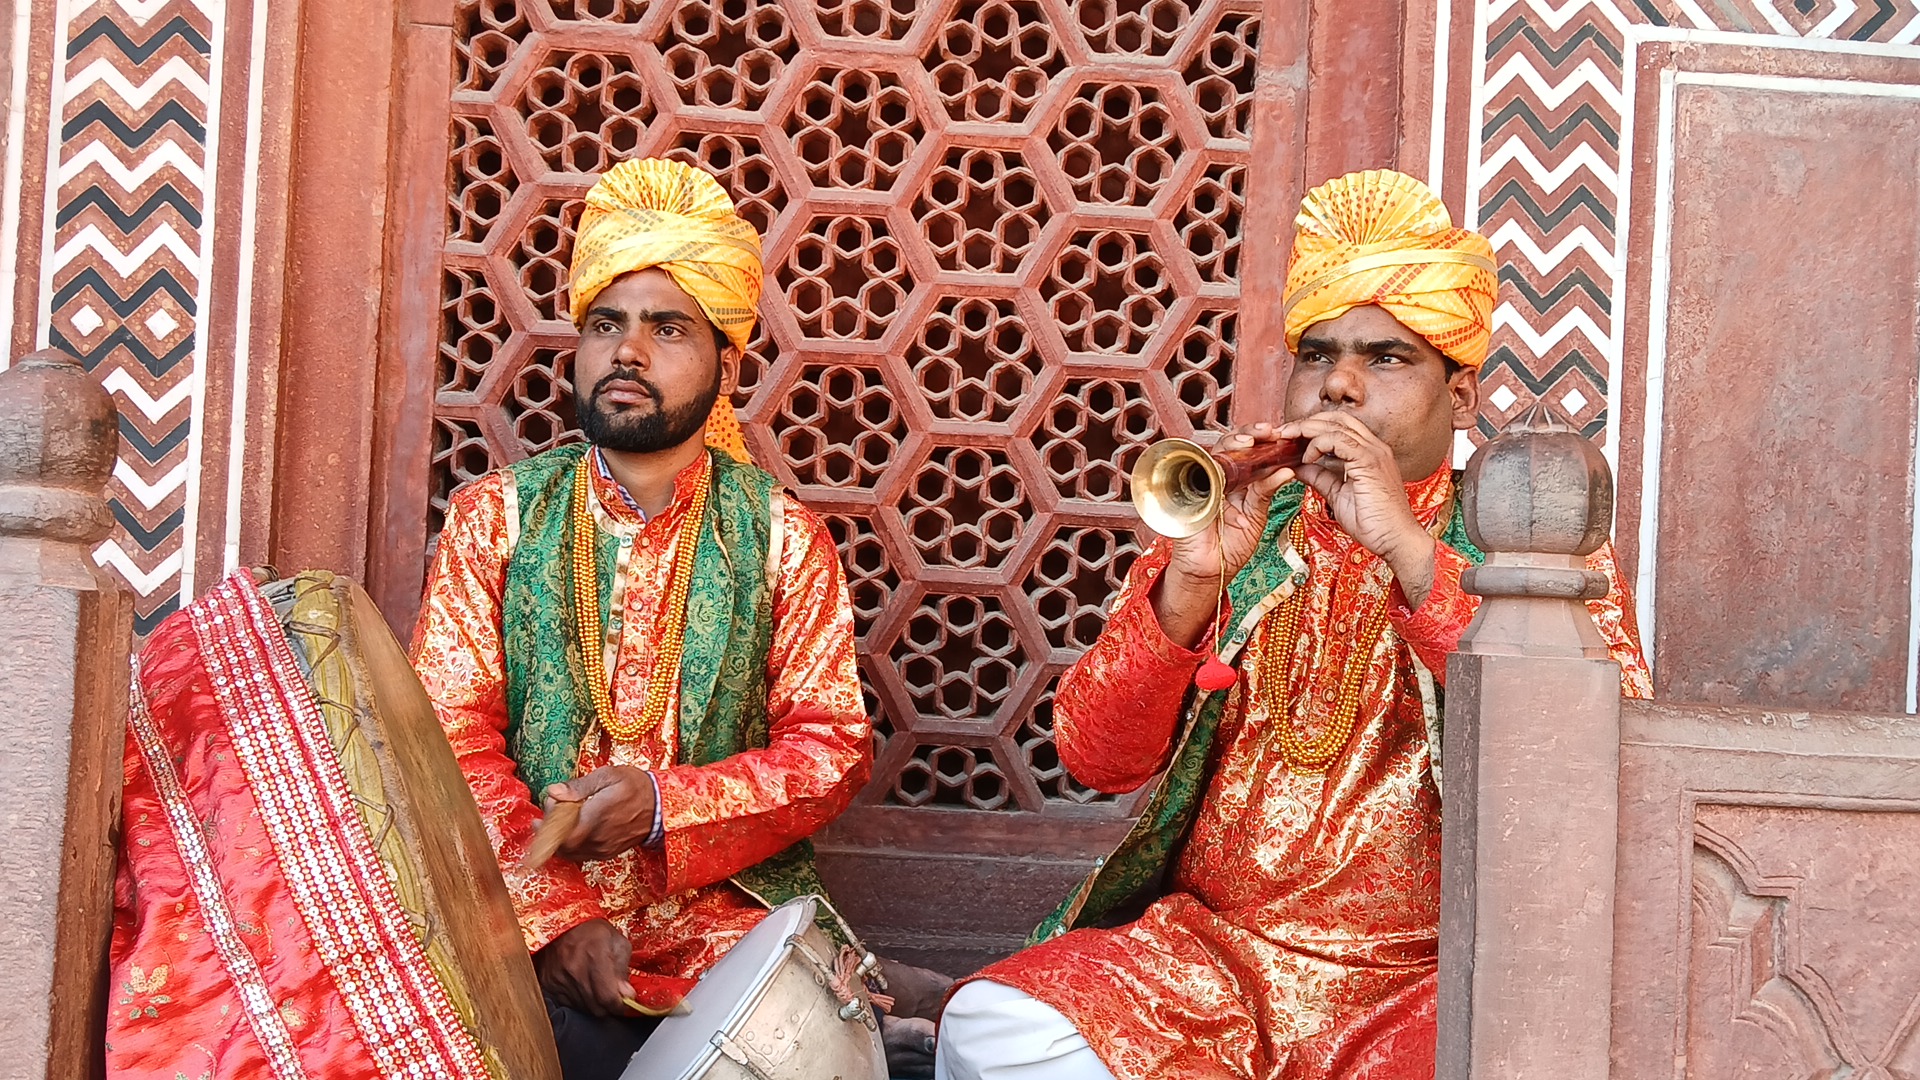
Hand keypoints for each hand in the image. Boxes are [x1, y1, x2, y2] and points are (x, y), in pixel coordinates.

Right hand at [536, 918, 633, 1017]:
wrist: (562, 923)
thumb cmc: (593, 931)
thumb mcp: (618, 943)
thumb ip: (624, 971)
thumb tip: (627, 995)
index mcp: (596, 956)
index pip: (608, 998)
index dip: (620, 1005)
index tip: (625, 1002)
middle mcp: (575, 970)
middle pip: (597, 1008)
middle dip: (609, 1006)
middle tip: (612, 994)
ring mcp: (559, 979)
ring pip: (583, 1008)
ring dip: (594, 1003)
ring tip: (596, 986)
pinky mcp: (548, 984)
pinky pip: (567, 1003)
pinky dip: (578, 1000)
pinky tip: (582, 986)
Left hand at [544, 765, 656, 861]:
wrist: (661, 807)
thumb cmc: (635, 787)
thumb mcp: (608, 776)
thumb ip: (579, 786)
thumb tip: (554, 791)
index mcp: (596, 817)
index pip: (561, 833)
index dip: (548, 824)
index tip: (549, 806)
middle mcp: (597, 838)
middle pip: (561, 845)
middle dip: (550, 831)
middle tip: (551, 811)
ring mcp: (602, 849)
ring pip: (570, 852)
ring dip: (559, 839)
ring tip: (559, 821)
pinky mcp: (607, 854)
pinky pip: (581, 855)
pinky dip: (571, 845)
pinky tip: (573, 831)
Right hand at [1151, 423, 1297, 648]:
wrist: (1209, 572)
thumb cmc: (1230, 546)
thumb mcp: (1255, 517)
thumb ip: (1265, 493)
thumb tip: (1286, 472)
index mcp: (1236, 481)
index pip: (1250, 452)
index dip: (1265, 441)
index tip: (1284, 435)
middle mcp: (1218, 477)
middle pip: (1232, 445)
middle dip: (1252, 434)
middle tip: (1270, 431)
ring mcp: (1202, 482)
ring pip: (1217, 450)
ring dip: (1236, 441)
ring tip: (1256, 438)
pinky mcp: (1189, 492)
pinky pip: (1207, 474)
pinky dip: (1225, 468)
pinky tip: (1241, 464)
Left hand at [1279, 411, 1438, 605]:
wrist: (1396, 540)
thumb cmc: (1373, 522)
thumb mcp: (1338, 495)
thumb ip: (1321, 477)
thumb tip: (1299, 467)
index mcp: (1369, 452)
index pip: (1339, 425)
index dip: (1313, 426)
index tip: (1290, 436)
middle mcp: (1373, 447)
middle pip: (1336, 418)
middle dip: (1306, 422)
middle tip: (1282, 432)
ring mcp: (1374, 452)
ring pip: (1336, 425)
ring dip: (1307, 429)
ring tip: (1288, 440)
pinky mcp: (1369, 462)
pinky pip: (1339, 440)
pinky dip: (1318, 444)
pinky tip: (1307, 458)